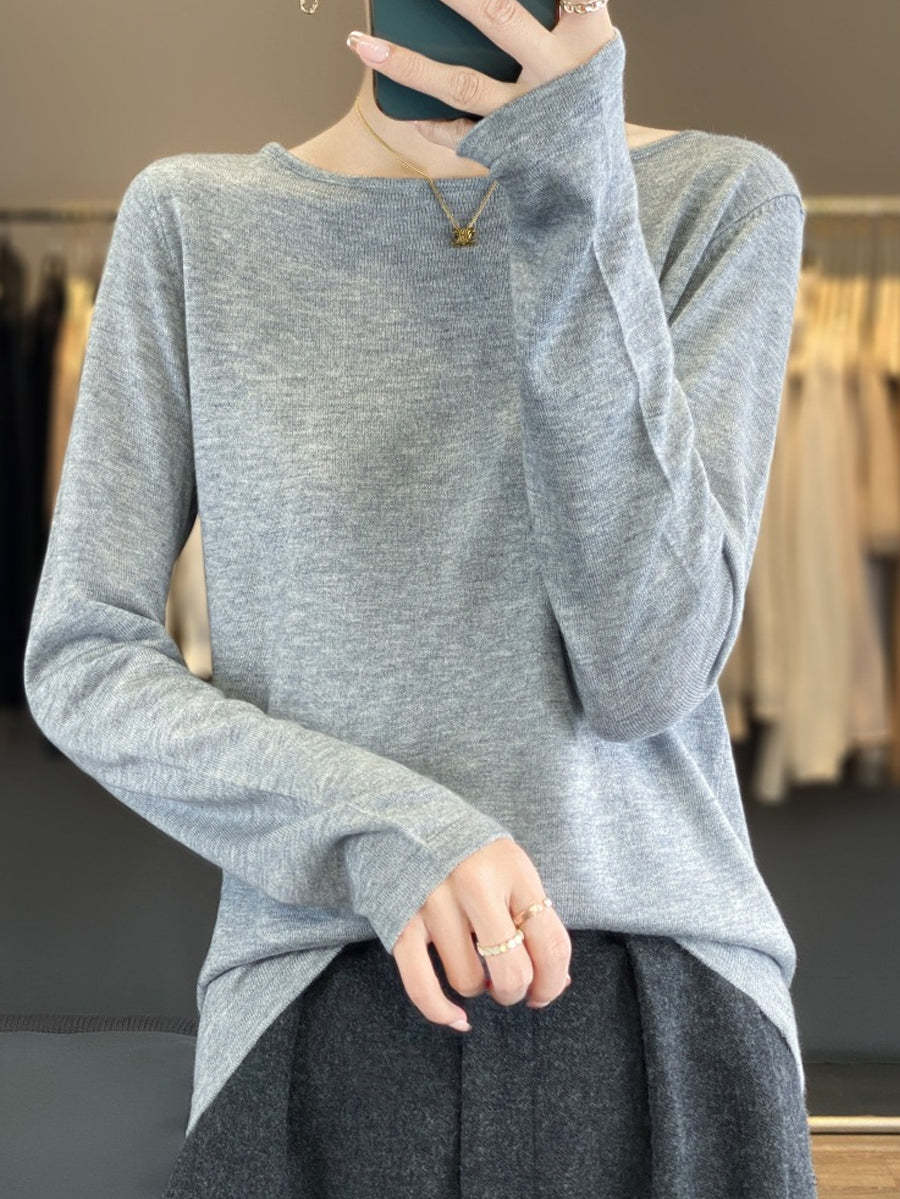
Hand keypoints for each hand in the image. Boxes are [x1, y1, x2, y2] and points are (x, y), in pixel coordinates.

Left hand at [345, 0, 617, 154]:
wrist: (598, 182)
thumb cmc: (586, 98)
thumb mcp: (590, 50)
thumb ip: (561, 14)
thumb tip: (486, 7)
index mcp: (588, 39)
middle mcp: (557, 74)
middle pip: (497, 16)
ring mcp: (526, 115)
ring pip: (462, 83)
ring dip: (407, 64)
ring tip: (362, 45)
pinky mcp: (507, 148)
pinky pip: (459, 135)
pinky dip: (430, 124)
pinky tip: (403, 111)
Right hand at [391, 835, 571, 1030]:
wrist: (404, 815)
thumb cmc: (469, 849)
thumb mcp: (510, 864)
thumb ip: (532, 913)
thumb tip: (555, 980)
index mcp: (512, 869)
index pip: (551, 942)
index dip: (555, 981)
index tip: (548, 990)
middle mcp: (475, 885)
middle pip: (512, 970)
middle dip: (517, 991)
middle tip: (512, 986)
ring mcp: (435, 903)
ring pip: (469, 981)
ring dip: (479, 988)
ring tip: (477, 967)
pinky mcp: (401, 921)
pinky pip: (422, 986)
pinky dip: (441, 1011)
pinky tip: (457, 1017)